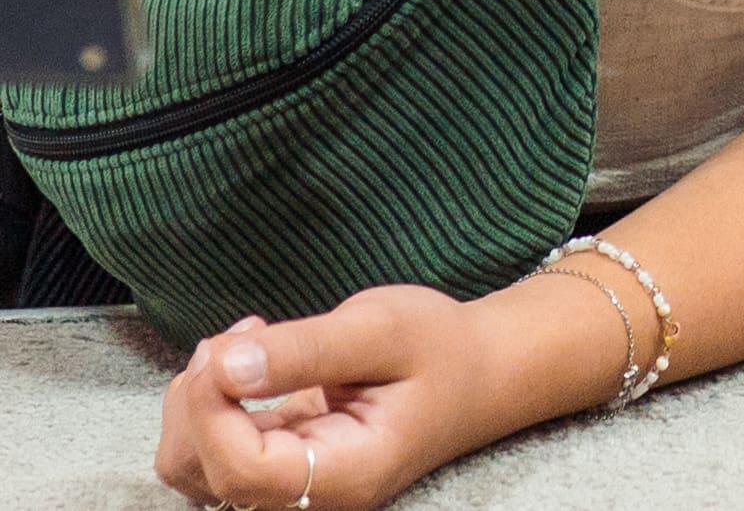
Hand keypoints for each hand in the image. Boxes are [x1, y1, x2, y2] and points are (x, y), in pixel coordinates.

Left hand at [155, 277, 615, 506]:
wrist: (473, 375)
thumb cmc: (439, 349)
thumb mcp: (383, 330)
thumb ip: (306, 349)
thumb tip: (225, 365)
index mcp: (341, 475)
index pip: (239, 470)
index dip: (213, 409)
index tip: (231, 343)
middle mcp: (304, 498)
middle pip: (201, 472)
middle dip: (200, 396)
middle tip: (247, 331)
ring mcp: (286, 488)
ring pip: (191, 466)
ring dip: (196, 400)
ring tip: (244, 345)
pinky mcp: (274, 466)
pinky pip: (207, 452)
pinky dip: (207, 404)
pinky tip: (247, 365)